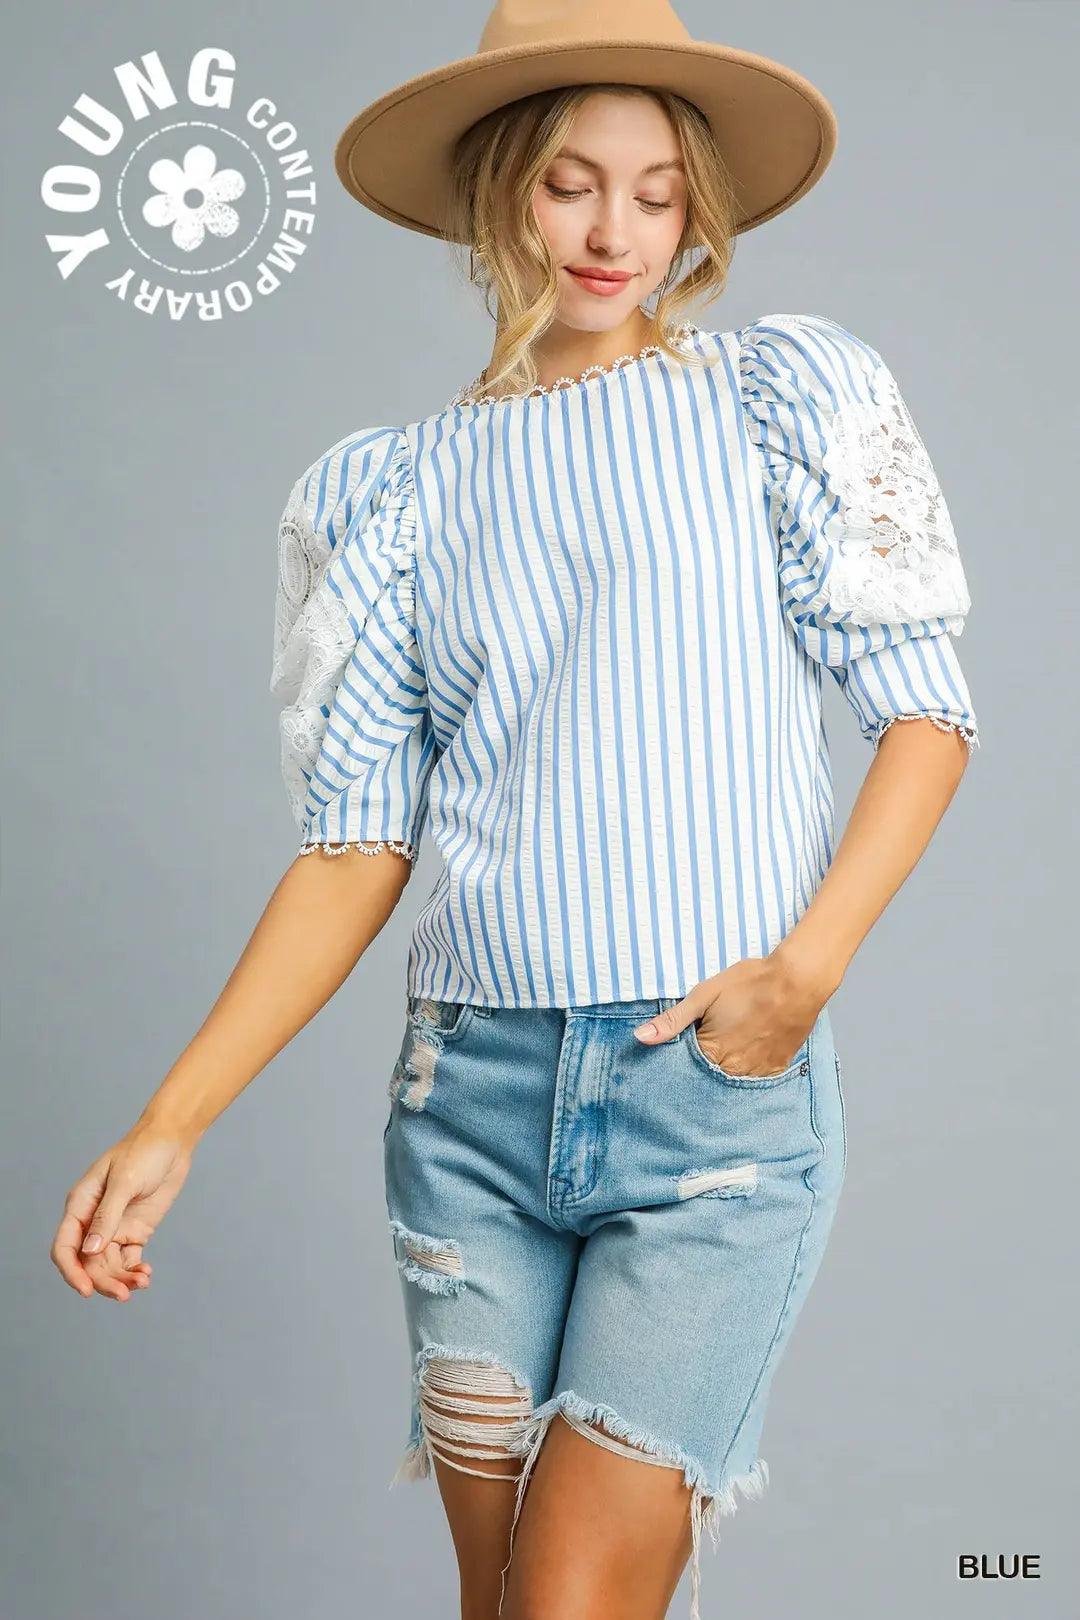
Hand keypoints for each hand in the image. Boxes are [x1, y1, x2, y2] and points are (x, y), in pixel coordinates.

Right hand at [51, 1124, 193, 1300]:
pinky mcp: (135, 1230)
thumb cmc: (144, 1152)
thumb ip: (107, 1216)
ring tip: (142, 1282)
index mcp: (80, 1205)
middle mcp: (93, 1220)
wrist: (173, 1141)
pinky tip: (145, 1275)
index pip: (65, 1246)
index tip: (87, 1290)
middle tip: (124, 1294)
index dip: (71, 1271)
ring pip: (108, 1265)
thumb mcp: (124, 1181)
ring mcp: (114, 1227)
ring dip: (121, 1279)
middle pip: (88, 1263)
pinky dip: (134, 1271)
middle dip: (103, 1281)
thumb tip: (89, 1251)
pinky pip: (128, 1259)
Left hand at [632, 954, 828, 1077]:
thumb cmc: (750, 983)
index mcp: (711, 1052)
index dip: (679, 1061)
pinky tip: (746, 1052)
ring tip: (727, 1047)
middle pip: (707, 1078)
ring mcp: (756, 1072)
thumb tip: (640, 1038)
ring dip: (723, 1070)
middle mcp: (733, 1069)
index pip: (684, 1071)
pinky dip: (746, 1070)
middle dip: (700, 1068)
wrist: (796, 981)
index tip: (680, 1052)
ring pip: (730, 1080)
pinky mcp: (775, 1068)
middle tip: (709, 1043)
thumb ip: (673, 1021)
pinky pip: (754, 1079)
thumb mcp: (704, 995)